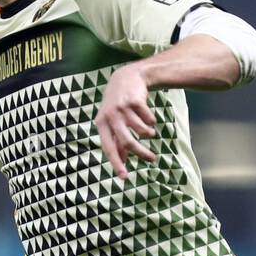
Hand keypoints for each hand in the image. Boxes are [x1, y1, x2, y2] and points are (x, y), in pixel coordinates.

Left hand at [95, 63, 157, 179]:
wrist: (126, 77)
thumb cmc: (118, 105)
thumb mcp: (112, 122)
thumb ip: (116, 141)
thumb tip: (122, 163)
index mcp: (102, 124)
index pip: (109, 148)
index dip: (116, 164)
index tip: (125, 178)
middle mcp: (110, 116)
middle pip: (127, 142)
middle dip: (141, 153)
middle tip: (153, 159)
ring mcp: (122, 108)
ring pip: (141, 130)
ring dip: (149, 134)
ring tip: (151, 134)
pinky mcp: (135, 100)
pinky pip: (149, 119)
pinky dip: (152, 121)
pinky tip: (150, 118)